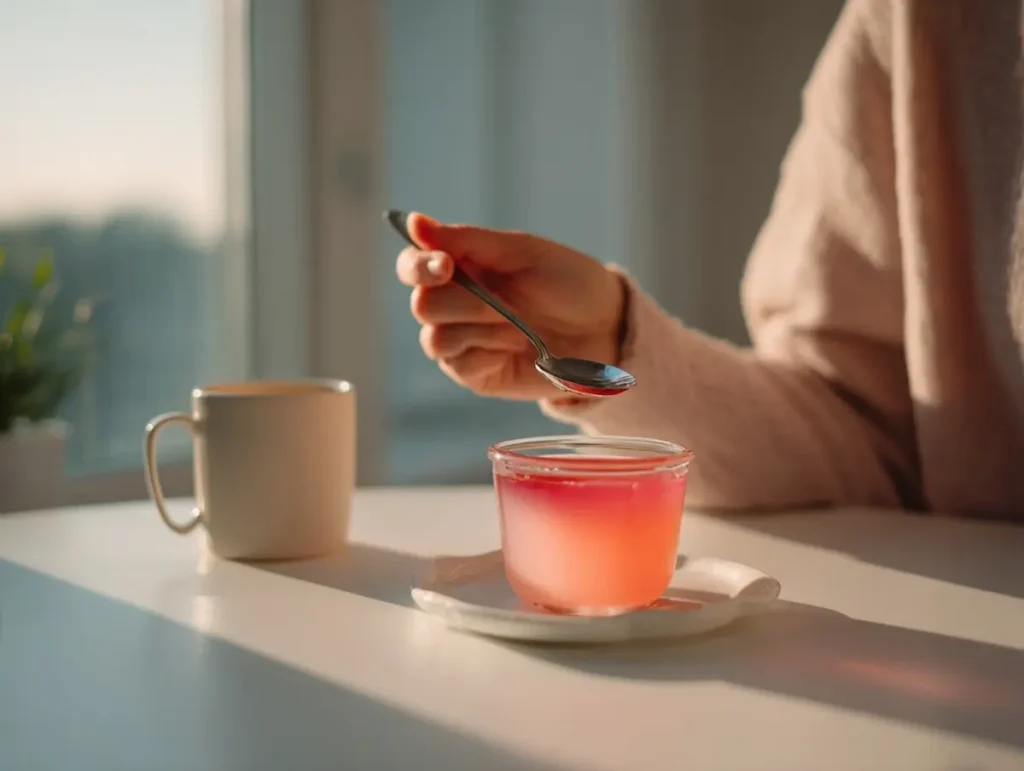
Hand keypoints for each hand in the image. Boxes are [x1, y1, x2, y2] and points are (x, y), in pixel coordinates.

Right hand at [396, 212, 625, 399]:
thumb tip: (413, 222)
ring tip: (517, 326)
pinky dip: (488, 352)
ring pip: (434, 339)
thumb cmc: (568, 282)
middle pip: (421, 305)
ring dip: (480, 329)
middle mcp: (454, 305)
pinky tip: (516, 347)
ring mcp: (463, 342)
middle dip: (464, 303)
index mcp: (461, 268)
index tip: (446, 265)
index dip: (418, 266)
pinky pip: (458, 365)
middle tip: (504, 302)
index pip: (412, 265)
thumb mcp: (521, 251)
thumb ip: (466, 240)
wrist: (606, 327)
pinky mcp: (477, 374)